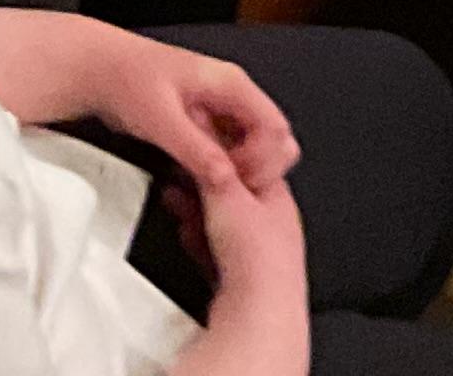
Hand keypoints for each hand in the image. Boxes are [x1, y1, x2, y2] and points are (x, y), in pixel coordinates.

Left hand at [90, 34, 298, 200]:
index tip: (238, 181)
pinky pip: (230, 149)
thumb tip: (227, 177)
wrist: (97, 67)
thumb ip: (195, 148)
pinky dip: (223, 167)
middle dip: (258, 168)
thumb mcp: (160, 119)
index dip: (263, 161)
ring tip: (210, 186)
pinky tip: (199, 179)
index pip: (275, 128)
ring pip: (252, 146)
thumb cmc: (125, 78)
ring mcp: (219, 107)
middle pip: (272, 139)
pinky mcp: (205, 121)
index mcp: (230, 83)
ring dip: (239, 171)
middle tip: (228, 188)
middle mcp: (231, 93)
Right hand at [178, 163, 306, 302]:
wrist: (258, 312)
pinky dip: (199, 243)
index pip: (250, 165)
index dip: (221, 155)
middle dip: (202, 187)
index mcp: (278, 198)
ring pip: (223, 226)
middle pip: (233, 197)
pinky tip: (185, 237)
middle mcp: (273, 226)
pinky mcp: (243, 281)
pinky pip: (217, 254)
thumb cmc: (258, 256)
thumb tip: (203, 142)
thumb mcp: (226, 194)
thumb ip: (212, 167)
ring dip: (197, 215)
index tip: (196, 149)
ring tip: (174, 204)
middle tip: (177, 178)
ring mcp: (259, 255)